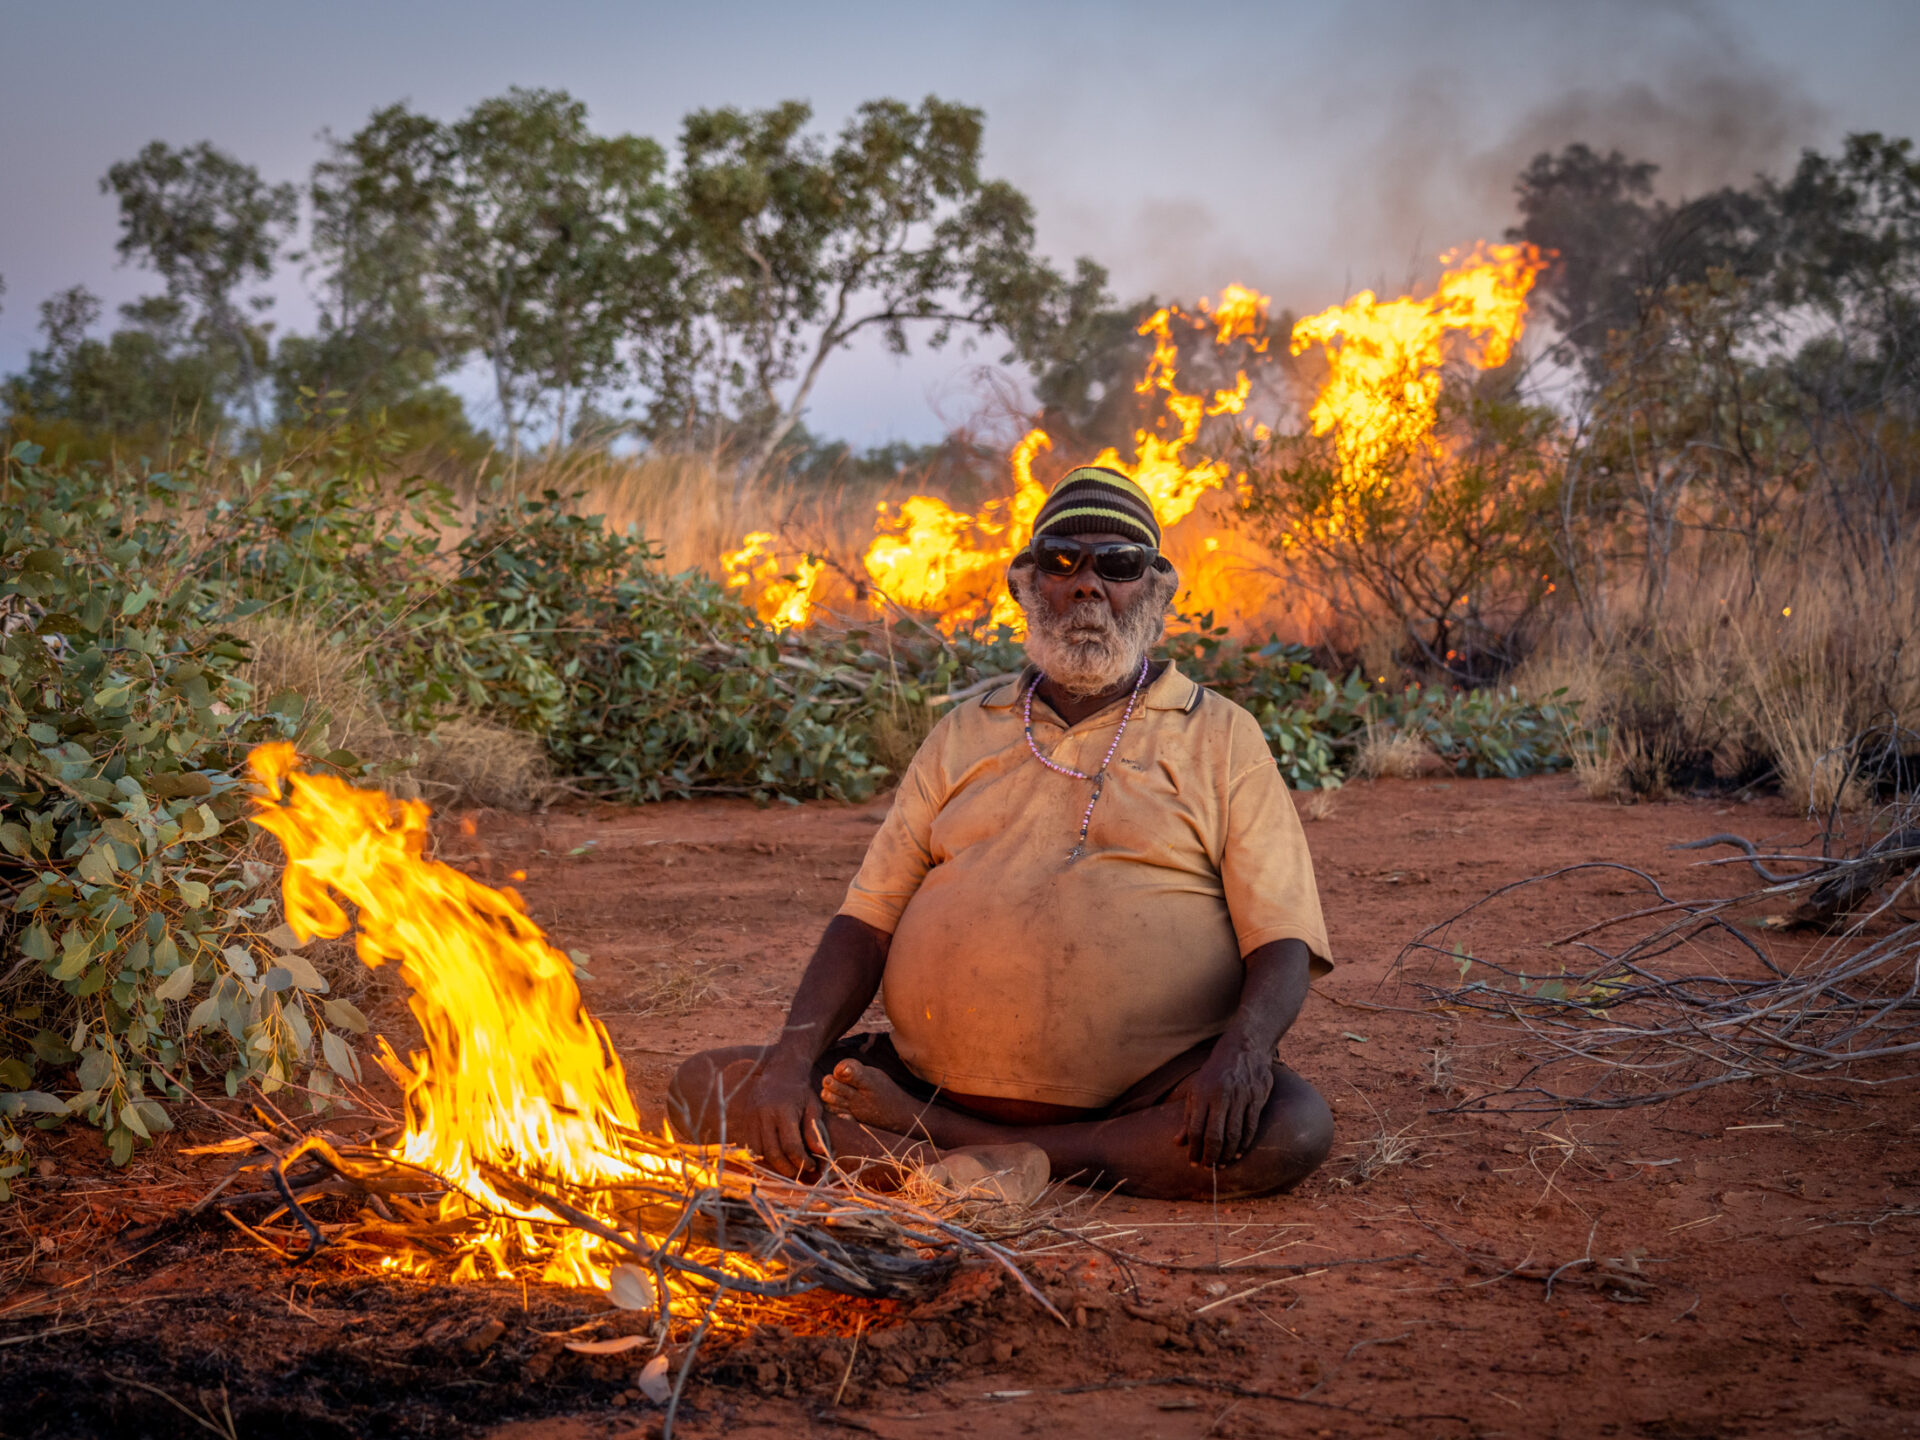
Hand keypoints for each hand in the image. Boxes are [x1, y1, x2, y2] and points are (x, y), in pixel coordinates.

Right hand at [736, 1050, 827, 1176]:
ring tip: (788, 1167)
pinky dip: (763, 1155)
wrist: (779, 1071)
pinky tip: (776, 1157)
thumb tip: (819, 1152)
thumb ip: (814, 1129)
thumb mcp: (813, 1106)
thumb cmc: (800, 1090)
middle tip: (799, 1173)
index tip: (811, 1166)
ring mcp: (752, 1117)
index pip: (791, 1146)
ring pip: (760, 1152)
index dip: (801, 1161)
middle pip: (773, 1153)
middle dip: (787, 1168)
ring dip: (774, 1164)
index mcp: (783, 1110)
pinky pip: (752, 1145)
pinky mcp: (745, 1120)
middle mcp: (764, 1114)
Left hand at [1176, 1035, 1275, 1167]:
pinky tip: (1238, 1153)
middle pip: (1215, 1135)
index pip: (1196, 1129)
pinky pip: (1250, 1127)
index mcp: (1202, 1094)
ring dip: (1227, 1154)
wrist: (1243, 1049)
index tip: (1193, 1163)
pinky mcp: (1256, 1099)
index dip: (1194, 1150)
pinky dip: (1244, 1144)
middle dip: (1211, 1156)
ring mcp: (1240, 1098)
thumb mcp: (1196, 1090)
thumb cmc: (1215, 1073)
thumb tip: (1178, 1143)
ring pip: (1234, 1134)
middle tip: (1208, 1168)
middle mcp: (1221, 1097)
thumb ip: (1188, 1118)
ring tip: (1222, 1164)